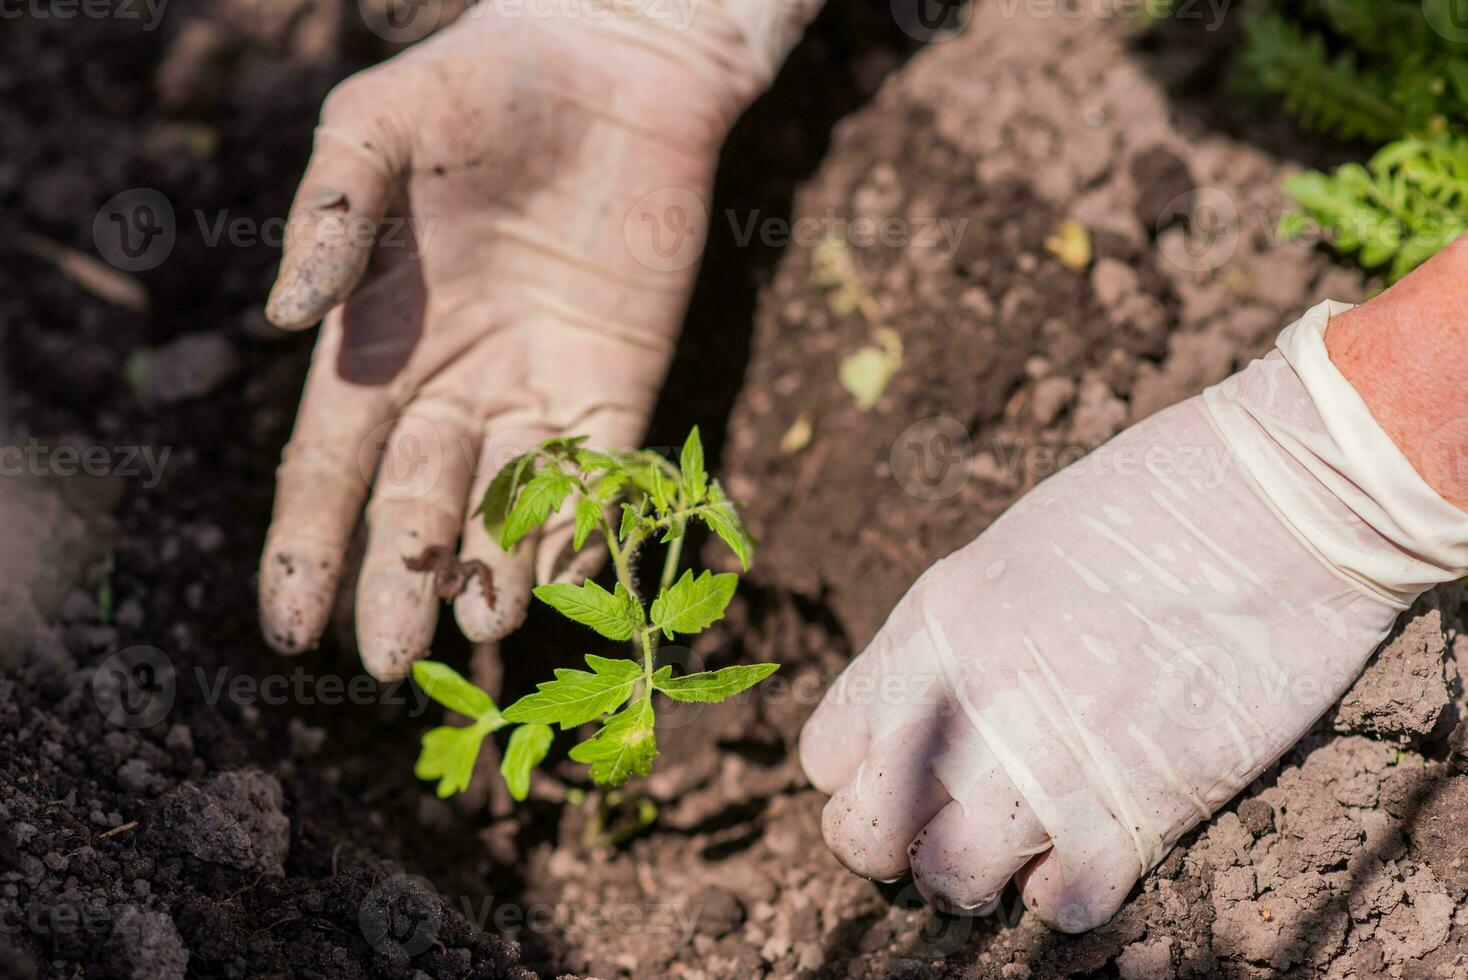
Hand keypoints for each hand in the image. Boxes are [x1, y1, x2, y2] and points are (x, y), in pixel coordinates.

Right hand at [258, 5, 768, 678]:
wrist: (615, 68)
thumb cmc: (478, 87)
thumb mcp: (379, 130)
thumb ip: (329, 216)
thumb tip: (278, 319)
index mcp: (377, 346)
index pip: (329, 467)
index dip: (305, 547)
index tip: (290, 628)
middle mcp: (452, 389)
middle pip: (416, 508)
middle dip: (399, 583)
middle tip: (389, 661)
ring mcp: (538, 394)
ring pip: (508, 511)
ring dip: (496, 573)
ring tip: (483, 625)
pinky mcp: (619, 388)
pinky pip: (599, 477)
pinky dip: (583, 529)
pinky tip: (566, 578)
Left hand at [799, 292, 1467, 930]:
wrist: (1280, 505)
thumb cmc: (1146, 507)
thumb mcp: (1008, 553)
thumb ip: (950, 641)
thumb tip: (923, 718)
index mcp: (930, 628)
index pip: (828, 755)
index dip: (858, 781)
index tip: (902, 779)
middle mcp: (970, 699)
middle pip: (868, 836)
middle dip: (896, 848)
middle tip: (943, 832)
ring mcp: (1051, 756)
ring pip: (952, 883)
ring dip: (975, 880)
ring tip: (1015, 846)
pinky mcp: (1142, 805)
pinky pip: (1059, 904)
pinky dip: (1064, 895)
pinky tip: (1087, 851)